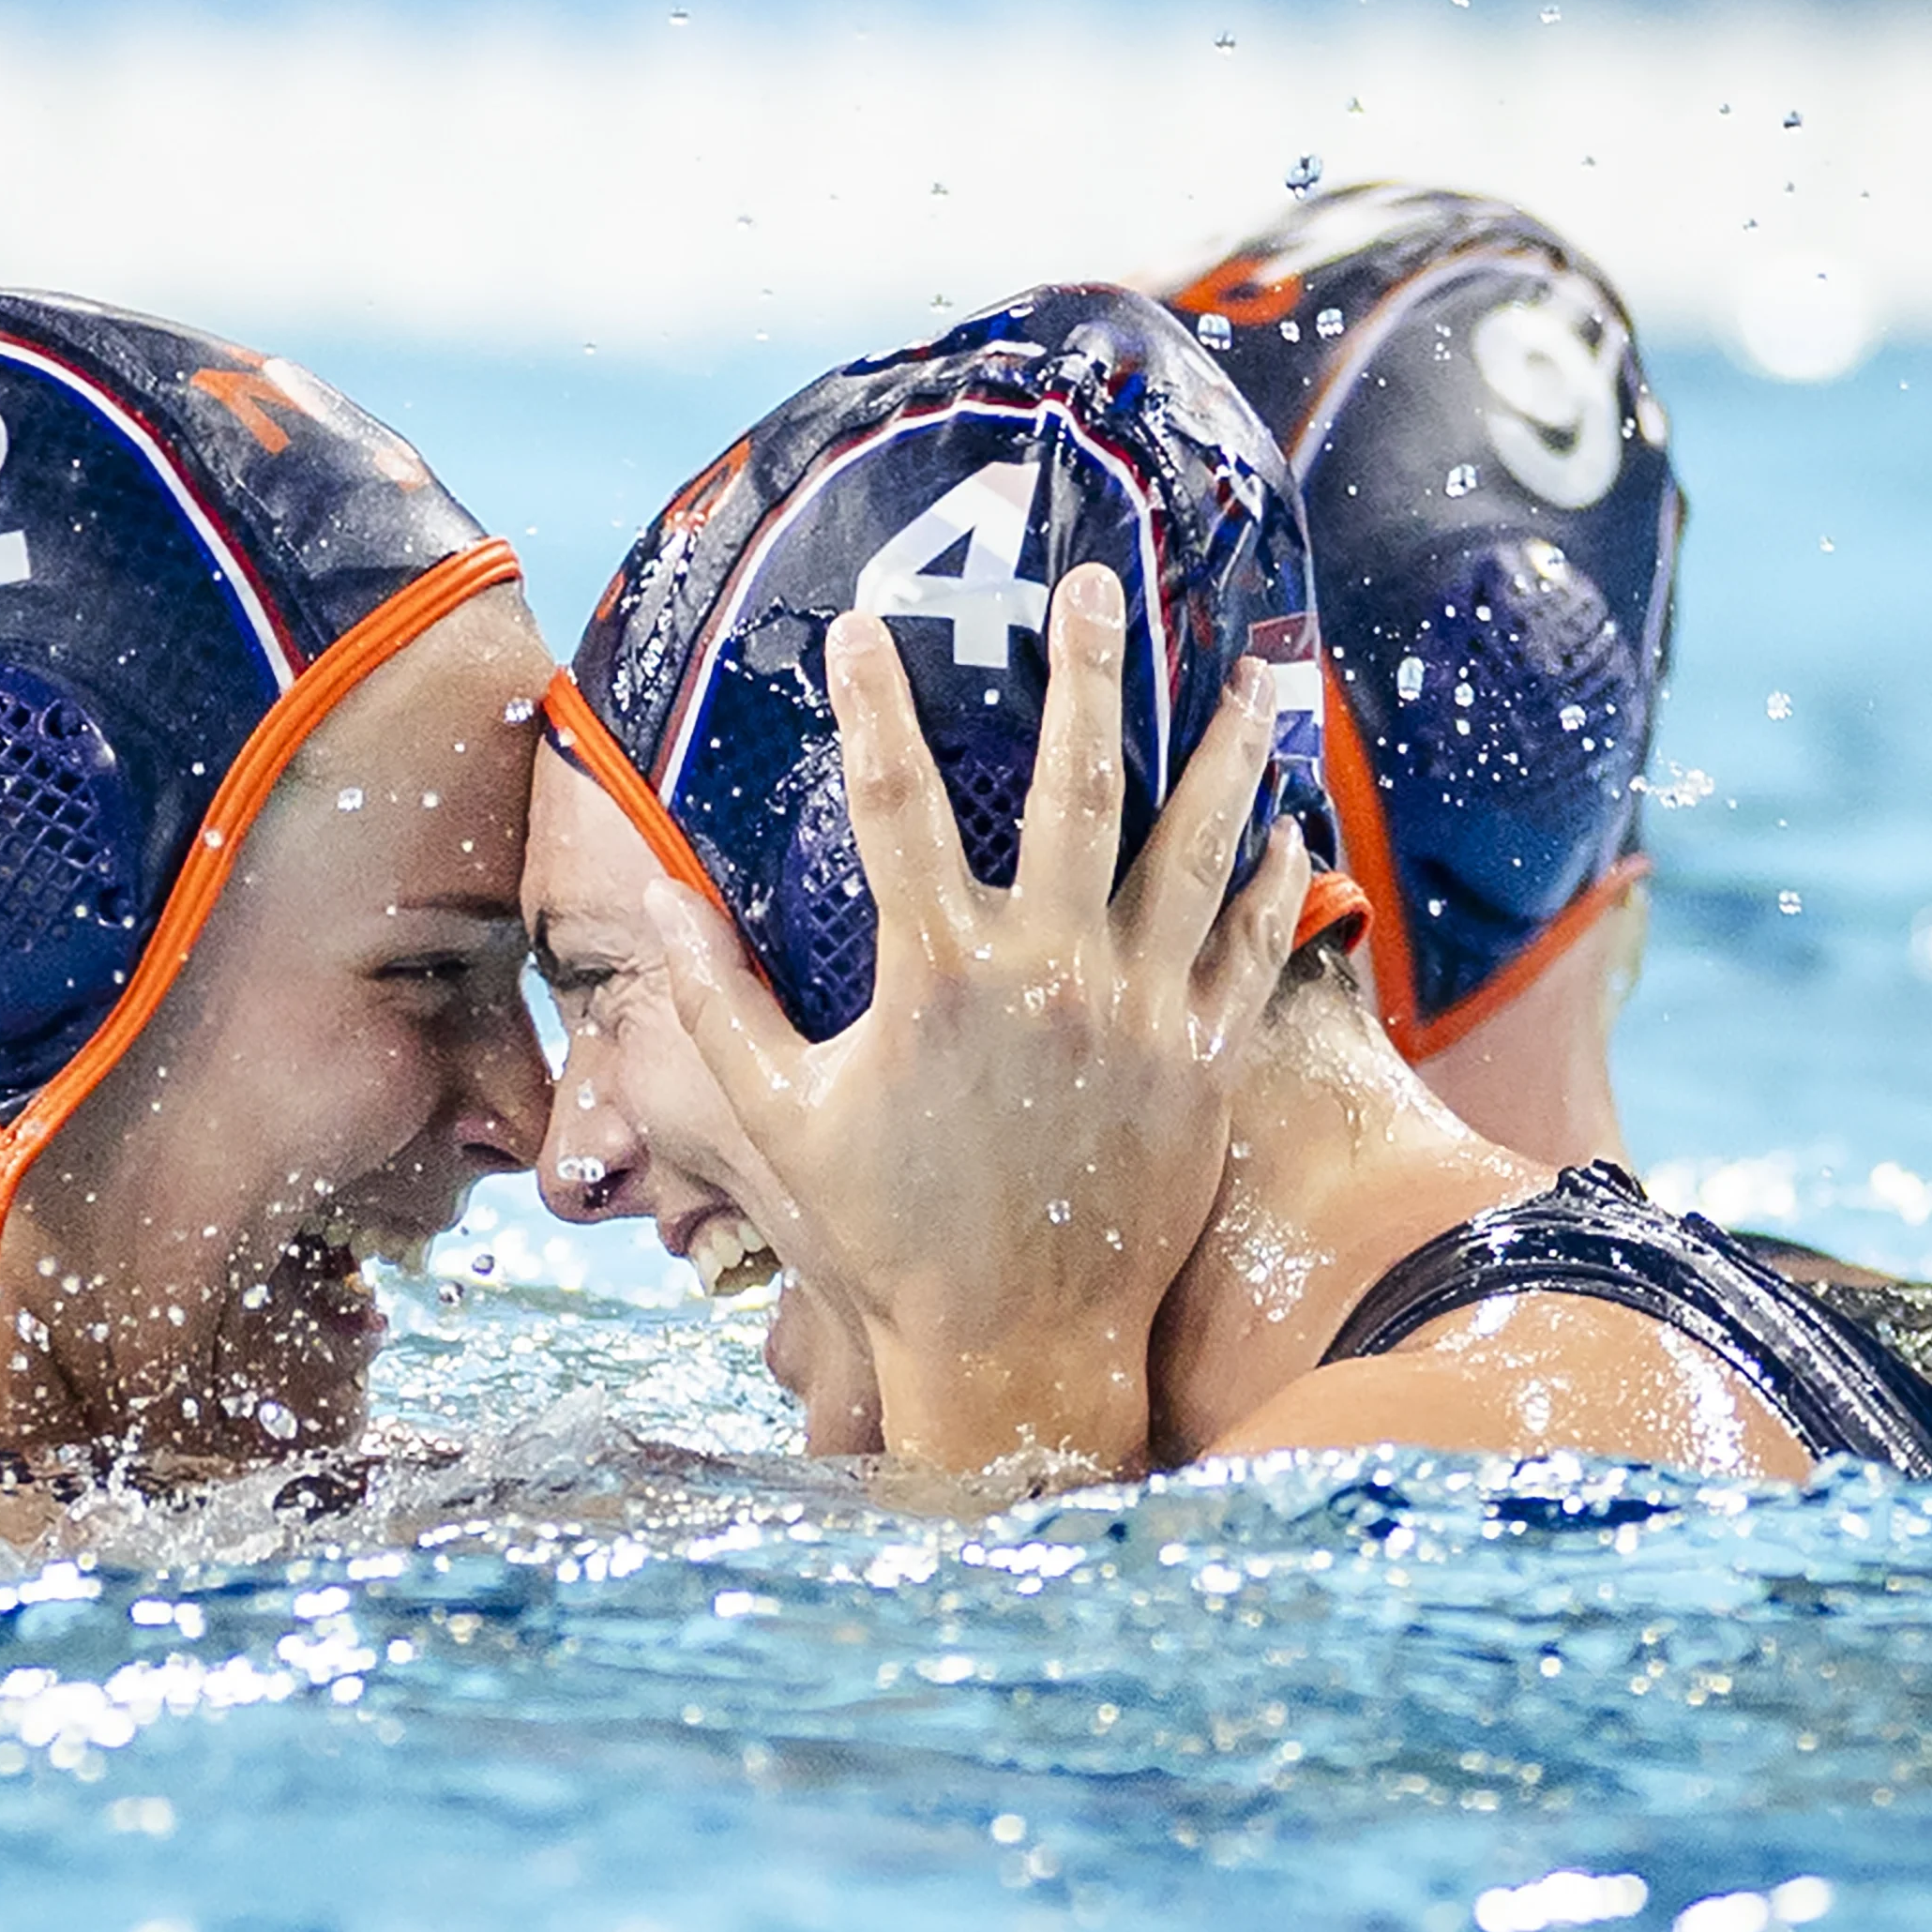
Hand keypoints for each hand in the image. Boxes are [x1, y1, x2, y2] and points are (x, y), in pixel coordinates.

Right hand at [648, 564, 1309, 1474]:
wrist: (1013, 1351)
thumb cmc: (881, 1240)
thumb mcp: (775, 1120)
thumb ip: (713, 1002)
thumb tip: (647, 898)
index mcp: (938, 976)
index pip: (894, 803)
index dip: (871, 706)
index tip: (861, 626)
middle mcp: (1052, 976)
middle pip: (1076, 787)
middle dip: (1085, 671)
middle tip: (1093, 580)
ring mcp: (1140, 1017)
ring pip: (1196, 851)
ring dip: (1225, 752)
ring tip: (1256, 672)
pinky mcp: (1202, 1068)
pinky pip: (1248, 951)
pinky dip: (1269, 881)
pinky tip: (1283, 820)